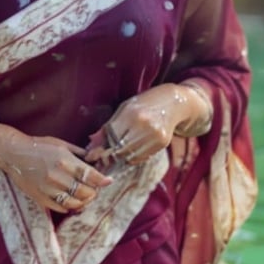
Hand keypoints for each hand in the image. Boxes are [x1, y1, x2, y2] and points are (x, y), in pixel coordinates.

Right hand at [0, 134, 112, 213]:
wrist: (14, 154)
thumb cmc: (38, 146)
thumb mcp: (60, 143)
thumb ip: (78, 152)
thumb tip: (94, 158)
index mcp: (65, 160)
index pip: (89, 175)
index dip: (102, 180)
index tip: (109, 181)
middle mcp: (58, 176)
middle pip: (85, 191)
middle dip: (94, 192)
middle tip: (95, 190)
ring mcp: (49, 188)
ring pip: (74, 202)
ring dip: (84, 202)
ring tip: (86, 198)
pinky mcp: (40, 197)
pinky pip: (60, 207)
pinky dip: (70, 206)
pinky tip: (72, 202)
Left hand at [86, 83, 208, 166]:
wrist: (172, 102)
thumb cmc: (144, 104)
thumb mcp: (124, 109)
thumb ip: (109, 126)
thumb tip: (91, 143)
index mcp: (132, 113)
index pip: (111, 136)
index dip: (100, 148)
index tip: (92, 155)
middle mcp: (144, 124)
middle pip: (120, 148)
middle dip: (109, 156)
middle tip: (101, 160)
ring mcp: (155, 134)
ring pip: (131, 156)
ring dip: (120, 158)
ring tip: (115, 156)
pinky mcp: (162, 142)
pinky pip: (142, 157)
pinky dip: (133, 157)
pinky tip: (130, 151)